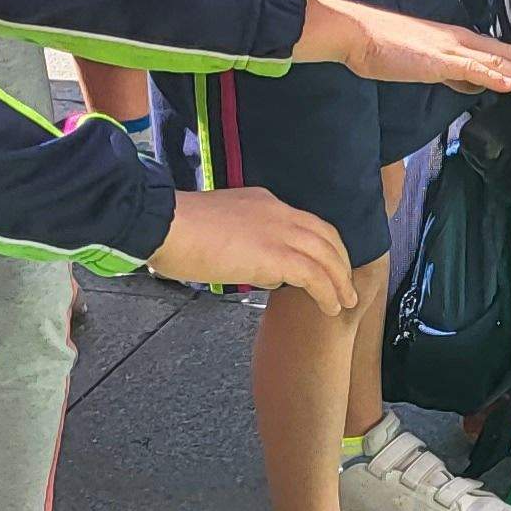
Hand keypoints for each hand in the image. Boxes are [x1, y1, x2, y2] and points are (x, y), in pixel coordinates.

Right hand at [151, 186, 357, 304]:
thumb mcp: (220, 230)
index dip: (323, 244)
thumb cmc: (177, 231)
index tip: (328, 263)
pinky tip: (331, 307)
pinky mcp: (275, 255)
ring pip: (326, 256)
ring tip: (345, 302)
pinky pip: (314, 275)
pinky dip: (328, 292)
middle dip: (341, 261)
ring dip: (340, 281)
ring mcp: (279, 232)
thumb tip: (262, 270)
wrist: (165, 225)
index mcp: (264, 203)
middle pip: (325, 235)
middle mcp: (278, 213)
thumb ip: (245, 246)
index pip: (305, 222)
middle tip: (346, 284)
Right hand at [294, 0, 510, 90]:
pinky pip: (468, 70)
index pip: (504, 53)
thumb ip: (455, 73)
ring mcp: (451, 50)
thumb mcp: (429, 64)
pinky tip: (509, 86)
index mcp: (460, 42)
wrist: (359, 34)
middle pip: (508, 55)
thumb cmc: (388, 48)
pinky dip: (491, 78)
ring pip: (496, 63)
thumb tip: (476, 86)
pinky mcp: (436, 60)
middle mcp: (462, 42)